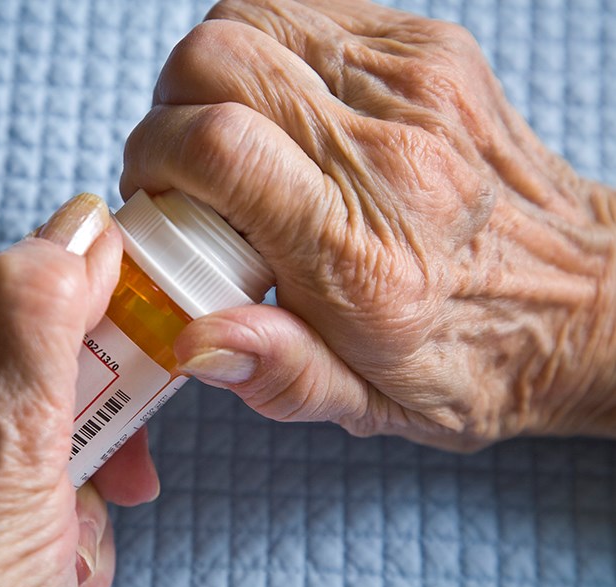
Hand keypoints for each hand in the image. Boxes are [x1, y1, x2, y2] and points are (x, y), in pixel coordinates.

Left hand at [0, 194, 158, 586]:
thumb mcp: (3, 456)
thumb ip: (35, 328)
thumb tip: (75, 228)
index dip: (50, 293)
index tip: (123, 307)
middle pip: (3, 341)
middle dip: (73, 402)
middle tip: (109, 440)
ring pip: (33, 399)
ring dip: (79, 461)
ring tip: (73, 524)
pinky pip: (35, 452)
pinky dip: (70, 497)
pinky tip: (63, 550)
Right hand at [121, 0, 615, 449]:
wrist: (584, 297)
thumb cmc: (473, 354)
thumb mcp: (372, 404)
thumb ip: (280, 374)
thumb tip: (193, 339)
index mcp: (361, 256)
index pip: (221, 147)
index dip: (156, 154)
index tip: (157, 194)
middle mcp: (390, 154)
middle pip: (220, 58)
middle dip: (171, 108)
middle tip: (188, 168)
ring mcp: (415, 85)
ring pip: (251, 17)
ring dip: (214, 73)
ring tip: (231, 136)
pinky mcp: (428, 49)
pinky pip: (303, 13)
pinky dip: (268, 52)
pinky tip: (283, 110)